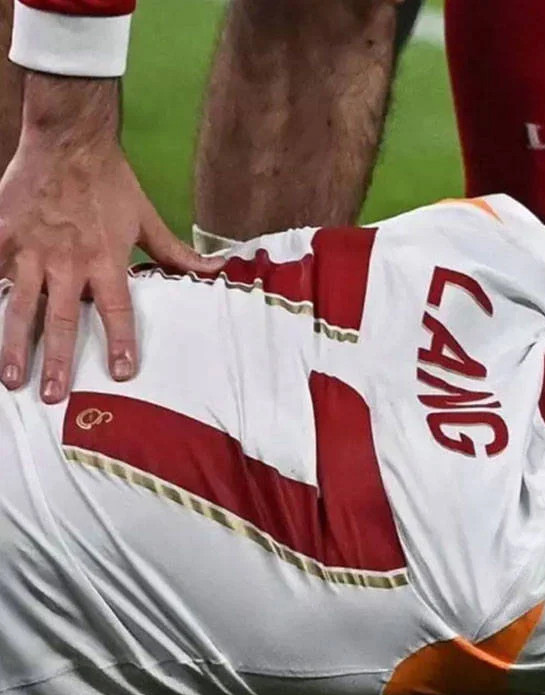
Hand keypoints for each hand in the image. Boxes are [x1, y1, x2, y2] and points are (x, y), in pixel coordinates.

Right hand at [0, 75, 221, 403]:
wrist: (70, 140)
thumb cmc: (111, 181)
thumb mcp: (147, 219)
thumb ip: (175, 254)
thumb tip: (216, 271)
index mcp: (106, 261)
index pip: (117, 311)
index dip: (120, 342)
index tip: (120, 373)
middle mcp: (68, 262)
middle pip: (63, 320)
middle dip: (57, 361)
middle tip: (52, 395)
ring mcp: (31, 249)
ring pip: (20, 306)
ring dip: (14, 345)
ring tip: (10, 379)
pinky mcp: (2, 233)